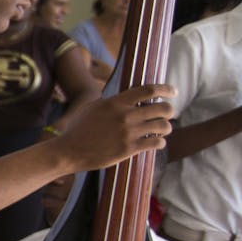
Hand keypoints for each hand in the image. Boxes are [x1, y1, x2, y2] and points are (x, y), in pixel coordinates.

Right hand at [53, 84, 173, 171]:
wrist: (68, 151)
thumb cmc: (77, 129)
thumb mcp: (92, 108)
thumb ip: (111, 101)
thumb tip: (126, 97)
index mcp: (116, 102)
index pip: (148, 90)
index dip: (165, 89)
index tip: (173, 92)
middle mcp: (125, 115)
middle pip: (162, 108)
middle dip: (169, 111)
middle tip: (167, 114)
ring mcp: (128, 133)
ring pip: (163, 126)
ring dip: (166, 127)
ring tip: (162, 130)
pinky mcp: (129, 149)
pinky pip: (156, 142)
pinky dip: (160, 142)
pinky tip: (157, 142)